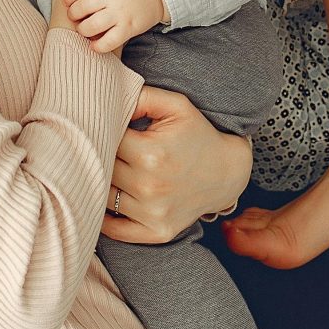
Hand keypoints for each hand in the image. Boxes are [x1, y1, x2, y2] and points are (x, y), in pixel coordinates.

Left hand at [62, 0, 166, 53]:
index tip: (68, 2)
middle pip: (82, 7)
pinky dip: (98, 47)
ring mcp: (121, 12)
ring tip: (84, 28)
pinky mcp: (129, 27)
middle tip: (76, 16)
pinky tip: (94, 45)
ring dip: (82, 30)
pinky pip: (109, 42)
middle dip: (73, 14)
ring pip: (91, 26)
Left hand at [103, 85, 252, 244]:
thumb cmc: (198, 134)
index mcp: (150, 153)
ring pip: (104, 196)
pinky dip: (105, 217)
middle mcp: (150, 187)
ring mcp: (153, 213)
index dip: (105, 132)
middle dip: (101, 156)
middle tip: (107, 148)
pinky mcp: (157, 232)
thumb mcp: (176, 106)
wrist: (227, 172)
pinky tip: (109, 199)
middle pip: (100, 169)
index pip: (105, 140)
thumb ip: (141, 97)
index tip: (111, 129)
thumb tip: (108, 100)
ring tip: (116, 169)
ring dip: (103, 183)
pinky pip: (115, 230)